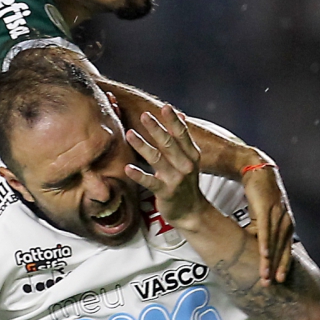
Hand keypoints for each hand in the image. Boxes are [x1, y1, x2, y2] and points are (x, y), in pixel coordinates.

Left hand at [124, 105, 208, 224]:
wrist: (191, 212)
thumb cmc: (186, 182)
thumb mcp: (189, 159)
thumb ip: (182, 139)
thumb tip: (180, 115)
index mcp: (191, 154)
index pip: (182, 134)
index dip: (173, 120)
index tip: (165, 107)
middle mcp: (185, 165)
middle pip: (168, 143)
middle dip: (156, 128)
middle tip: (144, 115)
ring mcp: (176, 179)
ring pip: (157, 159)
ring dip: (142, 146)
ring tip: (129, 134)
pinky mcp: (166, 192)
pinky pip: (150, 182)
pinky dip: (139, 175)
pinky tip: (128, 168)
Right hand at [239, 154, 294, 283]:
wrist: (255, 169)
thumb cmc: (258, 193)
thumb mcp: (260, 216)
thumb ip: (258, 232)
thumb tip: (253, 247)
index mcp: (286, 224)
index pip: (286, 250)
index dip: (283, 266)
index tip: (279, 282)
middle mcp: (285, 220)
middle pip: (281, 250)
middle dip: (277, 269)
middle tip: (271, 285)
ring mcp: (277, 214)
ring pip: (274, 243)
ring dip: (269, 261)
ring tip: (265, 277)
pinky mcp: (267, 208)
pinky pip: (266, 230)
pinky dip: (264, 244)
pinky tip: (263, 255)